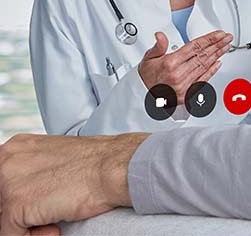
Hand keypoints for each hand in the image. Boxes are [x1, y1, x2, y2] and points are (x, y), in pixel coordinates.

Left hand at [0, 132, 144, 234]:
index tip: (38, 205)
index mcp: (16, 147)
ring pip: (5, 221)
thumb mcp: (55, 160)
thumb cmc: (97, 164)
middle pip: (2, 202)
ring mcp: (8, 182)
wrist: (115, 167)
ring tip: (53, 220)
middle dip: (22, 215)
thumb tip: (28, 195)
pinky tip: (55, 226)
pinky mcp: (14, 204)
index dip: (18, 201)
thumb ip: (32, 174)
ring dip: (29, 227)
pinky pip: (11, 235)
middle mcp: (6, 160)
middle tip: (48, 214)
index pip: (3, 185)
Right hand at [137, 30, 231, 103]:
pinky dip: (212, 71)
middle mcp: (178, 75)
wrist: (141, 98)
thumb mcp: (148, 58)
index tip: (220, 34)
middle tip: (228, 38)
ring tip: (226, 47)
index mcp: (170, 63)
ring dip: (217, 55)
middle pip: (203, 56)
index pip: (195, 47)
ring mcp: (184, 85)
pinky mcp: (187, 95)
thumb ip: (158, 46)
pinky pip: (203, 80)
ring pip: (205, 66)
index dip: (209, 39)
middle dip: (218, 45)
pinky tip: (219, 63)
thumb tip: (160, 35)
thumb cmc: (146, 77)